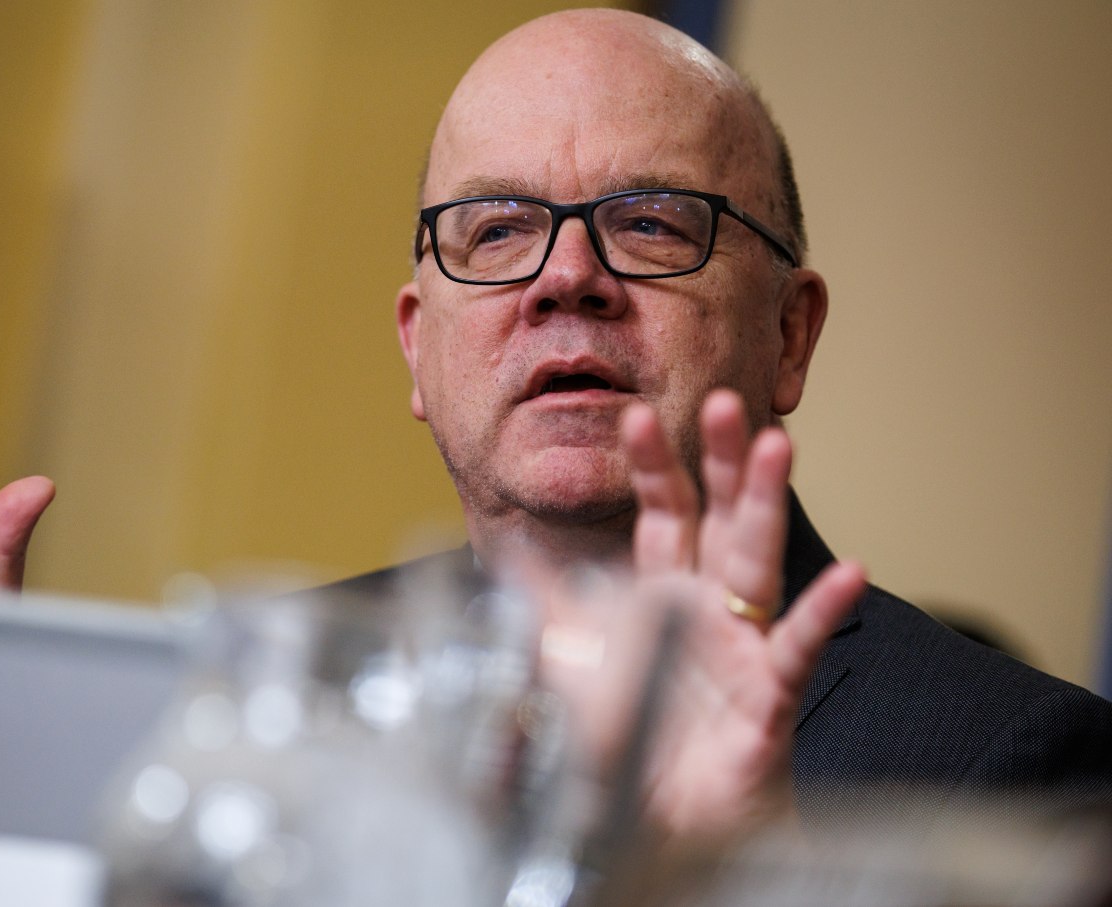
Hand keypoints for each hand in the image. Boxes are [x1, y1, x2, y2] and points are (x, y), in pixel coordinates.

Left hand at [536, 389, 864, 840]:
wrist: (663, 821)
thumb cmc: (632, 739)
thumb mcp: (569, 660)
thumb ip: (543, 602)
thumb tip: (508, 551)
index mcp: (666, 593)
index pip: (664, 515)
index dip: (652, 467)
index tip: (635, 416)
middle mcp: (709, 608)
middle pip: (718, 518)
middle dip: (720, 460)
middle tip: (726, 402)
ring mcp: (743, 645)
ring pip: (757, 561)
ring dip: (765, 503)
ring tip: (777, 445)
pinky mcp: (768, 694)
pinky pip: (796, 646)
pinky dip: (820, 612)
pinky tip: (848, 573)